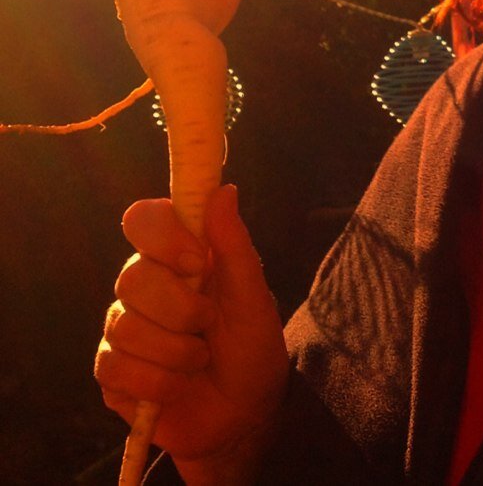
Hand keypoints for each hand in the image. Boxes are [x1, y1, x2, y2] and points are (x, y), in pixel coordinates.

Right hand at [95, 184, 287, 473]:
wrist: (244, 411)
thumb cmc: (251, 345)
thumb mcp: (253, 294)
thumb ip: (234, 244)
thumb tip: (222, 189)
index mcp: (178, 255)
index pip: (143, 219)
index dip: (164, 237)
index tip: (199, 261)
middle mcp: (144, 285)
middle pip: (132, 276)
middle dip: (181, 308)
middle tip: (209, 323)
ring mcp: (123, 328)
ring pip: (125, 327)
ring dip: (176, 351)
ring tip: (200, 358)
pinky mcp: (111, 372)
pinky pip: (116, 368)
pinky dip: (158, 382)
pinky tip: (178, 385)